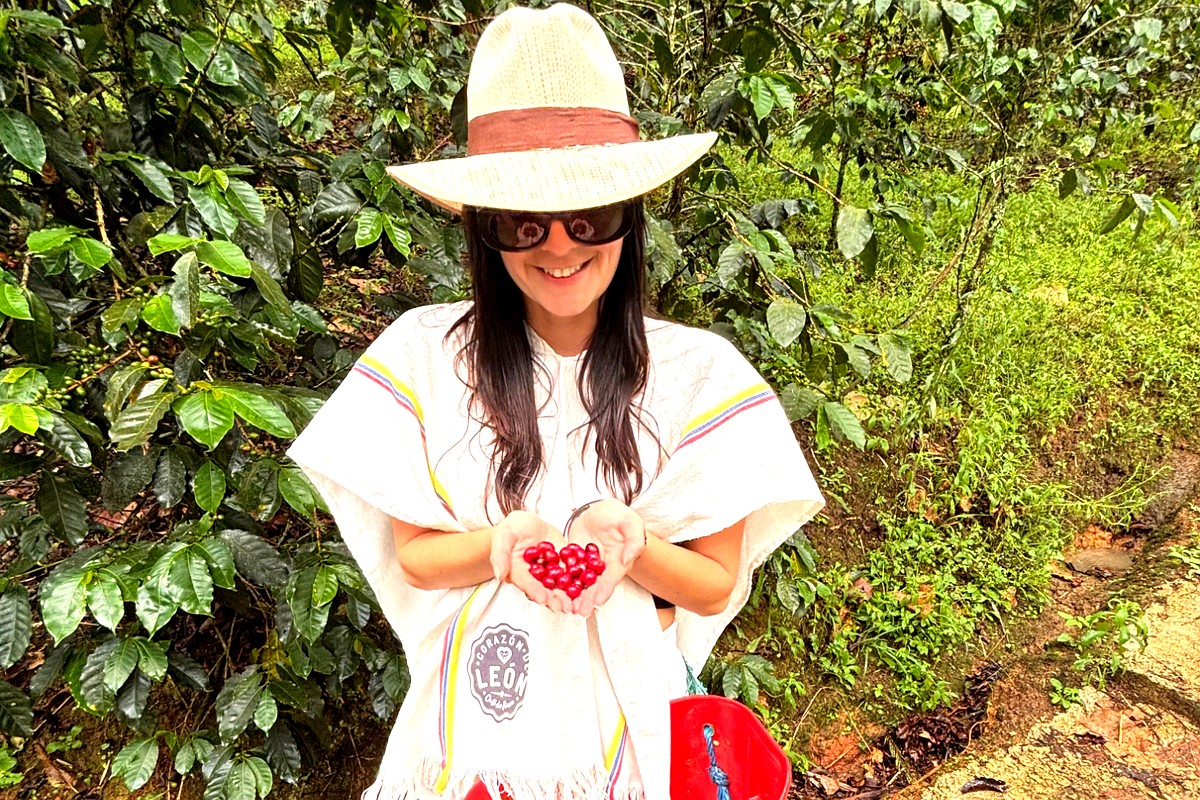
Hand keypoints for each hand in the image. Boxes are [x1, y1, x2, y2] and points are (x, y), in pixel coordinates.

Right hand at [489, 511, 571, 613]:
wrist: (526, 524)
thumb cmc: (511, 530)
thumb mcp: (504, 536)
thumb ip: (500, 554)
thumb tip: (499, 574)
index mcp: (519, 572)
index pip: (527, 583)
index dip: (535, 591)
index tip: (542, 598)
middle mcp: (535, 576)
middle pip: (545, 589)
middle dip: (555, 599)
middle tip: (564, 607)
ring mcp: (550, 571)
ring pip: (560, 585)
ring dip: (569, 596)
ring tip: (577, 604)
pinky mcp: (562, 564)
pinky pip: (572, 572)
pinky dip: (580, 579)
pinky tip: (588, 585)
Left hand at [565, 499, 645, 615]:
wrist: (600, 510)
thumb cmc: (619, 516)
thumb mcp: (631, 523)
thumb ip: (634, 540)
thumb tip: (628, 558)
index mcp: (618, 561)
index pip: (613, 577)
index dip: (606, 588)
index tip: (599, 600)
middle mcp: (603, 567)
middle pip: (595, 585)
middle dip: (588, 599)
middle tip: (581, 612)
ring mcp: (587, 564)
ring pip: (580, 582)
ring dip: (574, 595)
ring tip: (567, 608)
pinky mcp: (573, 559)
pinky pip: (566, 570)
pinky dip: (560, 581)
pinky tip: (553, 590)